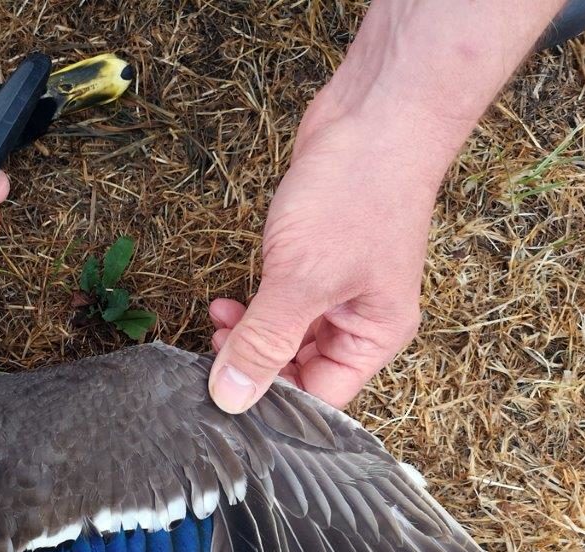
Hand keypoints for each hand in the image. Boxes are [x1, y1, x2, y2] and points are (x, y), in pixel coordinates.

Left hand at [207, 110, 431, 410]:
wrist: (373, 115)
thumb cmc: (356, 195)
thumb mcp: (301, 280)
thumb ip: (264, 341)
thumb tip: (231, 397)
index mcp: (374, 336)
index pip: (321, 398)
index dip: (272, 403)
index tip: (224, 399)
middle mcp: (358, 320)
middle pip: (300, 370)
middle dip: (254, 367)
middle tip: (211, 359)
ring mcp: (336, 289)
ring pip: (285, 336)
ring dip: (247, 336)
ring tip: (215, 323)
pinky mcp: (313, 261)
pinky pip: (279, 302)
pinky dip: (252, 308)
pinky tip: (225, 303)